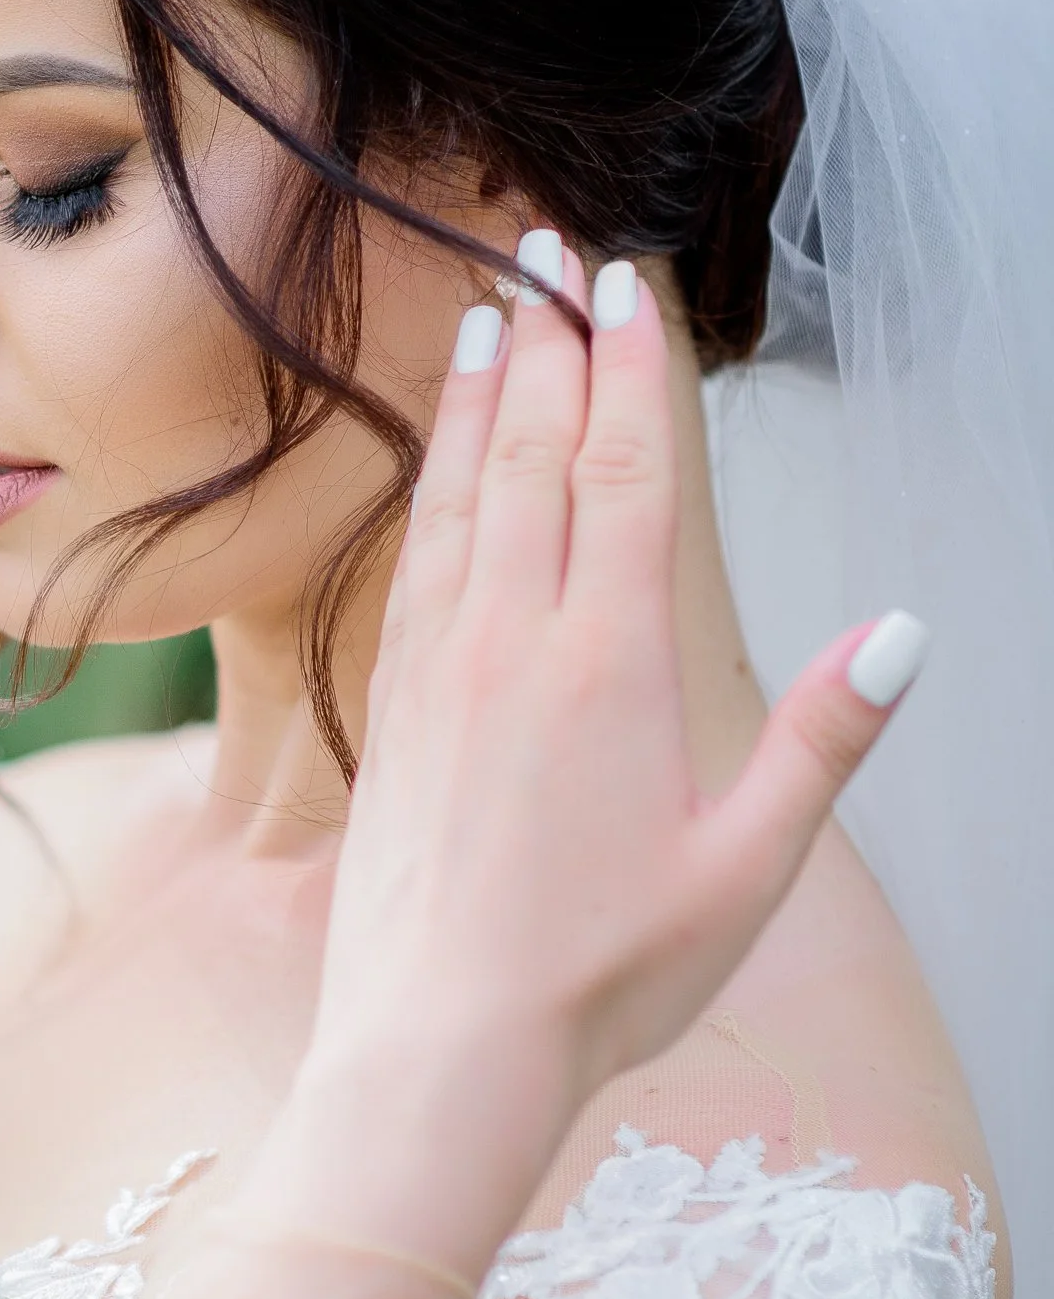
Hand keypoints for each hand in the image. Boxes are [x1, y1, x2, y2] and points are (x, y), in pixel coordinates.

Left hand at [282, 238, 921, 1251]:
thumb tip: (907, 631)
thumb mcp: (749, 865)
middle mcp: (513, 644)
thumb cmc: (603, 975)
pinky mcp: (392, 718)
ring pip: (457, 497)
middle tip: (541, 247)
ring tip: (480, 315)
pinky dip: (426, 489)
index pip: (620, 473)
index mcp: (611, 663)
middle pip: (530, 455)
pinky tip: (431, 466)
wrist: (439, 1050)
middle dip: (540, 341)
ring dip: (472, 398)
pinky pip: (411, 565)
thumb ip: (825, 737)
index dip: (622, 367)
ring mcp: (438, 674)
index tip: (621, 282)